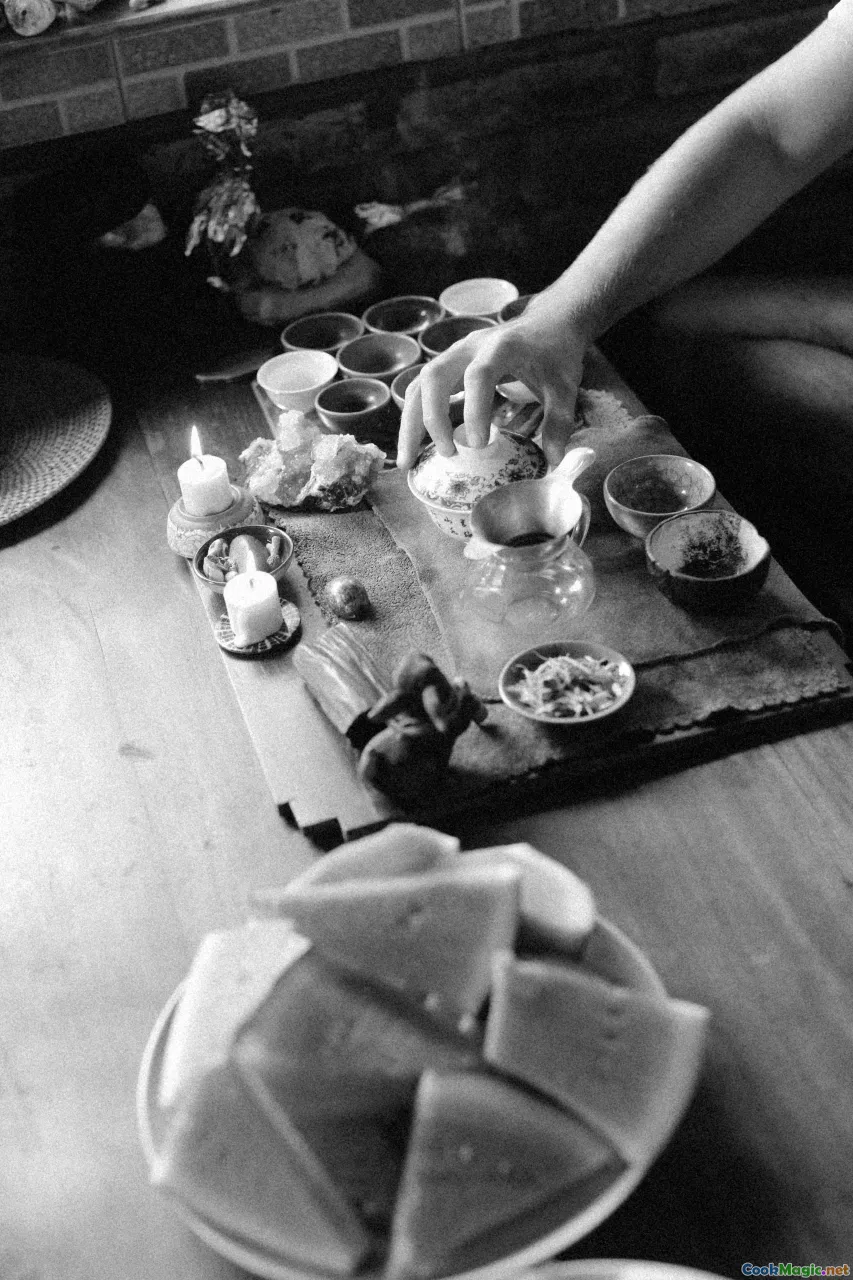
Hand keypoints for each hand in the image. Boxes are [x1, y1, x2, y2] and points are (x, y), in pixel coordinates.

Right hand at [397, 304, 588, 469]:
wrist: (548, 322)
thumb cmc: (555, 353)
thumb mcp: (565, 386)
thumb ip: (559, 422)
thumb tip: (553, 460)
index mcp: (502, 347)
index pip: (479, 375)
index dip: (474, 409)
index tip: (477, 444)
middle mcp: (470, 347)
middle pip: (435, 377)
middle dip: (433, 419)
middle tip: (446, 454)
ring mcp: (454, 354)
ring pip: (420, 384)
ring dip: (411, 422)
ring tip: (408, 460)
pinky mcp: (448, 365)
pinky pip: (422, 389)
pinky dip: (415, 417)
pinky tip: (415, 445)